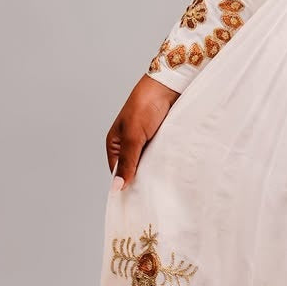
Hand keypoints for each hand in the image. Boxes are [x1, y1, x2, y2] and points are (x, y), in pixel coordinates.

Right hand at [105, 74, 180, 190]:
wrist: (169, 85)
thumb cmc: (145, 105)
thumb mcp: (134, 136)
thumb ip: (127, 162)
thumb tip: (117, 188)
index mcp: (115, 144)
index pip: (117, 172)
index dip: (126, 185)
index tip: (137, 200)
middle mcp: (129, 144)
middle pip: (133, 169)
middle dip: (142, 178)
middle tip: (153, 194)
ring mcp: (145, 141)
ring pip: (148, 163)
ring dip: (155, 170)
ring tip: (162, 184)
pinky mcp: (160, 138)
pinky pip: (160, 155)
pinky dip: (164, 161)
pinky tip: (171, 170)